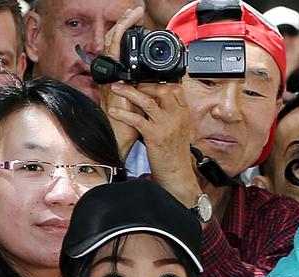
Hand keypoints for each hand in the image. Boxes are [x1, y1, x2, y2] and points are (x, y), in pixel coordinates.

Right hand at [99, 5, 145, 158]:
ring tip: (132, 12)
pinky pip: (112, 51)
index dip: (129, 33)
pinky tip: (125, 27)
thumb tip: (161, 81)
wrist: (122, 136)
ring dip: (122, 23)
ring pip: (113, 40)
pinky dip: (119, 36)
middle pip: (116, 39)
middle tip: (135, 9)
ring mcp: (110, 73)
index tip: (138, 21)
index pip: (123, 48)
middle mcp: (114, 72)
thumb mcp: (143, 100)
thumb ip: (148, 88)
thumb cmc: (132, 123)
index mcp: (121, 76)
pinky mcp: (111, 76)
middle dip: (125, 22)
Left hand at [107, 80, 200, 203]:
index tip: (146, 80)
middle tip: (130, 84)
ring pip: (148, 100)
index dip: (160, 80)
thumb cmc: (175, 156)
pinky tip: (114, 112)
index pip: (176, 88)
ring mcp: (167, 126)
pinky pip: (137, 119)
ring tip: (117, 88)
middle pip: (162, 89)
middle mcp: (177, 117)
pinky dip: (123, 114)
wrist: (177, 175)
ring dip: (129, 92)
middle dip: (143, 83)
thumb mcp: (178, 130)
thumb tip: (156, 102)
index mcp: (184, 114)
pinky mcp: (155, 136)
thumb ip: (170, 114)